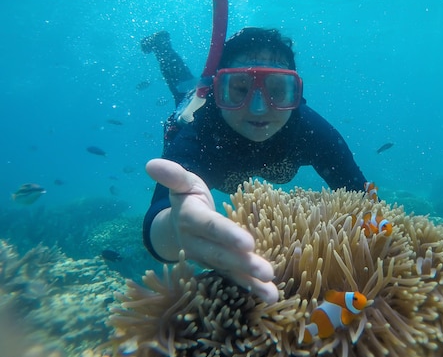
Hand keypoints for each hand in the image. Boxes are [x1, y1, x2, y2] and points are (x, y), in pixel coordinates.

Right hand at [145, 158, 277, 303]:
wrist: (174, 226)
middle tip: (267, 271)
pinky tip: (271, 296)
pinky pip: (234, 279)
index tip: (248, 243)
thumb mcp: (181, 184)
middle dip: (244, 264)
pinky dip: (252, 289)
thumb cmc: (186, 199)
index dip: (227, 235)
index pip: (211, 227)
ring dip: (251, 283)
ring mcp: (207, 259)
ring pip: (229, 272)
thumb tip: (152, 164)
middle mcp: (196, 244)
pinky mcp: (218, 268)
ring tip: (272, 295)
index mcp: (191, 219)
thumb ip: (173, 176)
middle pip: (221, 255)